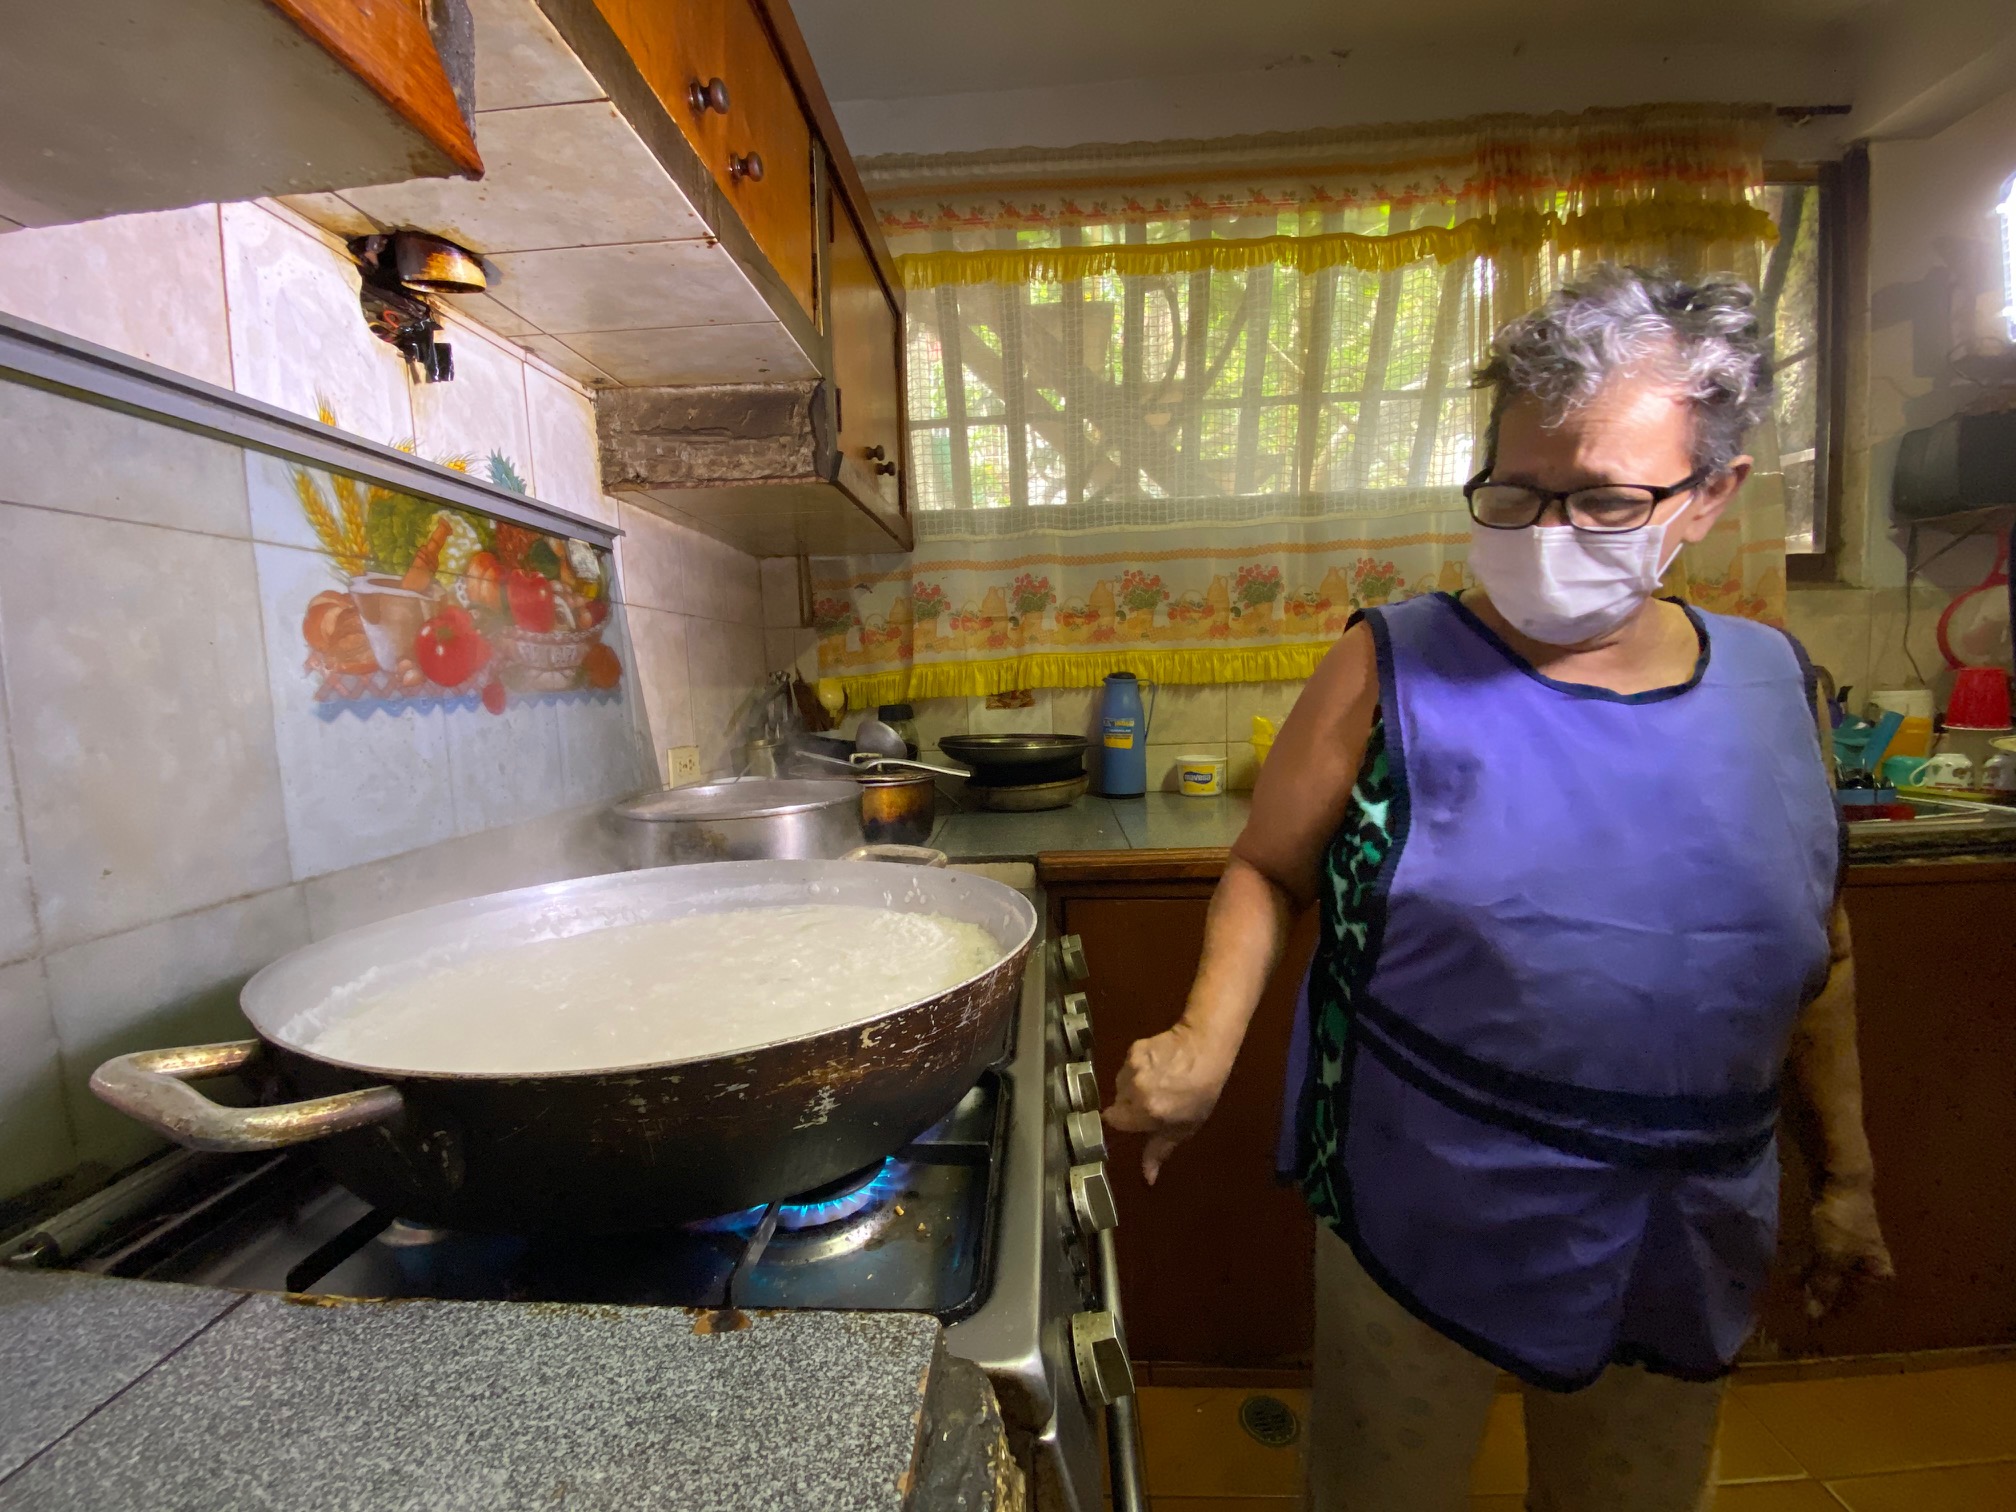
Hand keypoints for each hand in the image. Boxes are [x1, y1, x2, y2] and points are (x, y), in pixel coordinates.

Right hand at [1102, 1022, 1237, 1185]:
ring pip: (1120, 1083)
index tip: (1140, 1118)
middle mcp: (1134, 1089)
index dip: (1126, 1120)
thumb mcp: (1184, 1127)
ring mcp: (1132, 1066)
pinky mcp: (1133, 1049)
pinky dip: (1138, 1067)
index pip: (1113, 1120)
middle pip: (1117, 1101)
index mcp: (1145, 1112)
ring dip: (1133, 1085)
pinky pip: (1127, 1065)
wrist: (1207, 1048)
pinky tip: (1157, 1065)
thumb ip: (1159, 1150)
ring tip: (1157, 1081)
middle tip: (1154, 1100)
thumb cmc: (1201, 1092)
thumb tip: (1147, 1179)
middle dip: (1131, 1103)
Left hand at [1805, 1178, 1894, 1318]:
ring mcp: (1853, 1247)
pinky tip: (1792, 1273)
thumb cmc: (1842, 1222)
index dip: (1837, 1313)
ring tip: (1792, 1293)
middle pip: (1846, 1288)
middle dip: (1823, 1297)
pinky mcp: (1835, 1233)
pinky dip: (1809, 1265)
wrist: (1839, 1178)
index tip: (1814, 1324)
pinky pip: (1822, 1256)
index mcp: (1878, 1271)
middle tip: (1799, 1309)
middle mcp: (1870, 1262)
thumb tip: (1814, 1315)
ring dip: (1813, 1282)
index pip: (1860, 1302)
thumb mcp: (1832, 1258)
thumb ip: (1824, 1287)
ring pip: (1832, 1272)